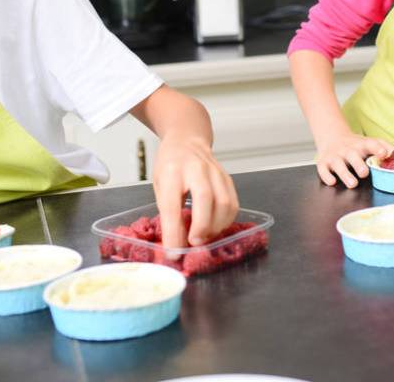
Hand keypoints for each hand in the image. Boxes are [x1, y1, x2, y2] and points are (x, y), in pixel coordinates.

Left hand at [152, 134, 238, 248]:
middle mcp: (195, 168)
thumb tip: (177, 244)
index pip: (172, 204)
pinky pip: (233, 203)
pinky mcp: (227, 177)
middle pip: (205, 199)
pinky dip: (226, 220)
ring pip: (224, 202)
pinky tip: (216, 226)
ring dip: (216, 226)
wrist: (187, 140)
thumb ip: (168, 212)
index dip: (173, 231)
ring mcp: (215, 171)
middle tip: (194, 242)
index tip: (173, 252)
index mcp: (172, 171)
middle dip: (201, 226)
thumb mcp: (160, 185)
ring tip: (204, 236)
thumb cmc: (170, 165)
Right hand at [315, 129, 393, 187]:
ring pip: (338, 164)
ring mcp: (334, 156)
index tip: (384, 154)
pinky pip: (323, 169)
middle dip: (358, 164)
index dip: (377, 148)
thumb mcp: (370, 142)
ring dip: (345, 174)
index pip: (370, 144)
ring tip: (353, 183)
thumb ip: (385, 147)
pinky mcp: (323, 163)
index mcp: (361, 145)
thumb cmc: (356, 145)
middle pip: (352, 155)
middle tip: (364, 173)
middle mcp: (347, 150)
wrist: (332, 137)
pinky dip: (327, 176)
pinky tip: (332, 182)